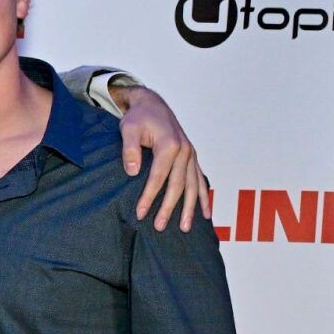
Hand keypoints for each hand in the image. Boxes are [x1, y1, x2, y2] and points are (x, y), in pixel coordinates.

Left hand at [112, 84, 207, 231]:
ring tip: (184, 228)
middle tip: (159, 227)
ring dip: (189, 208)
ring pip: (192, 186)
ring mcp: (191, 155)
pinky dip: (202, 197)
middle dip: (169, 208)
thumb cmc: (138, 117)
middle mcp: (185, 151)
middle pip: (178, 185)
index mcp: (170, 144)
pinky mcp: (191, 158)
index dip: (150, 196)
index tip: (141, 213)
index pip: (159, 176)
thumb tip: (133, 171)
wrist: (152, 105)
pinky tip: (205, 214)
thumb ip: (130, 149)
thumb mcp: (128, 128)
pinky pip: (199, 180)